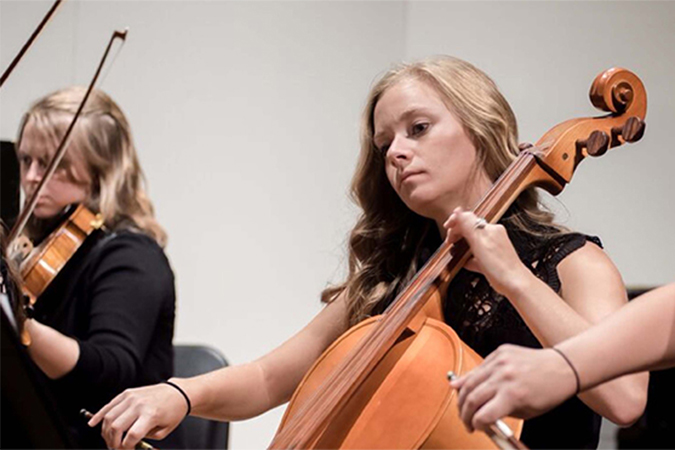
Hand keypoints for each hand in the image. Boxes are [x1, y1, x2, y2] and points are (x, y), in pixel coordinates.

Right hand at [88, 381, 188, 448]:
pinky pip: (109, 405)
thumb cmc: (173, 411)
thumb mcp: (164, 431)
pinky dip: (99, 415)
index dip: (126, 448)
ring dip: (105, 432)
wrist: (178, 392)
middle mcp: (139, 405)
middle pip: (116, 427)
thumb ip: (146, 440)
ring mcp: (131, 397)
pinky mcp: (127, 393)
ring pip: (109, 417)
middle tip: (116, 448)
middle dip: (113, 443)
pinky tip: (92, 423)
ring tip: (110, 440)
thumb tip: (129, 445)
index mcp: (150, 415)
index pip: (131, 436)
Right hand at [443, 207, 530, 296]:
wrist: (514, 284)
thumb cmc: (500, 266)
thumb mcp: (479, 242)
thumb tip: (458, 211)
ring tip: (455, 252)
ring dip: (462, 246)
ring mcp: (494, 248)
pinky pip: (478, 256)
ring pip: (473, 243)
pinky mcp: (494, 260)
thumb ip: (467, 225)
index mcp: (490, 229)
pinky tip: (465, 264)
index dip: (455, 222)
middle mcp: (493, 236)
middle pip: (470, 230)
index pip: (469, 219)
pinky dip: (470, 258)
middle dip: (458, 234)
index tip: (447, 228)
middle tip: (450, 242)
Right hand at [450, 344, 577, 431]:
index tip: (475, 427)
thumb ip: (501, 414)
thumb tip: (480, 417)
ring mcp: (499, 362)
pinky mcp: (499, 352)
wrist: (561, 366)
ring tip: (463, 406)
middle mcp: (504, 376)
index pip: (483, 415)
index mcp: (513, 395)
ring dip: (462, 396)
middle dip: (464, 413)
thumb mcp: (527, 411)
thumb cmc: (548, 391)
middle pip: (471, 398)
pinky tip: (463, 386)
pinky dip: (469, 378)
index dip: (475, 424)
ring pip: (469, 381)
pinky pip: (478, 367)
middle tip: (466, 420)